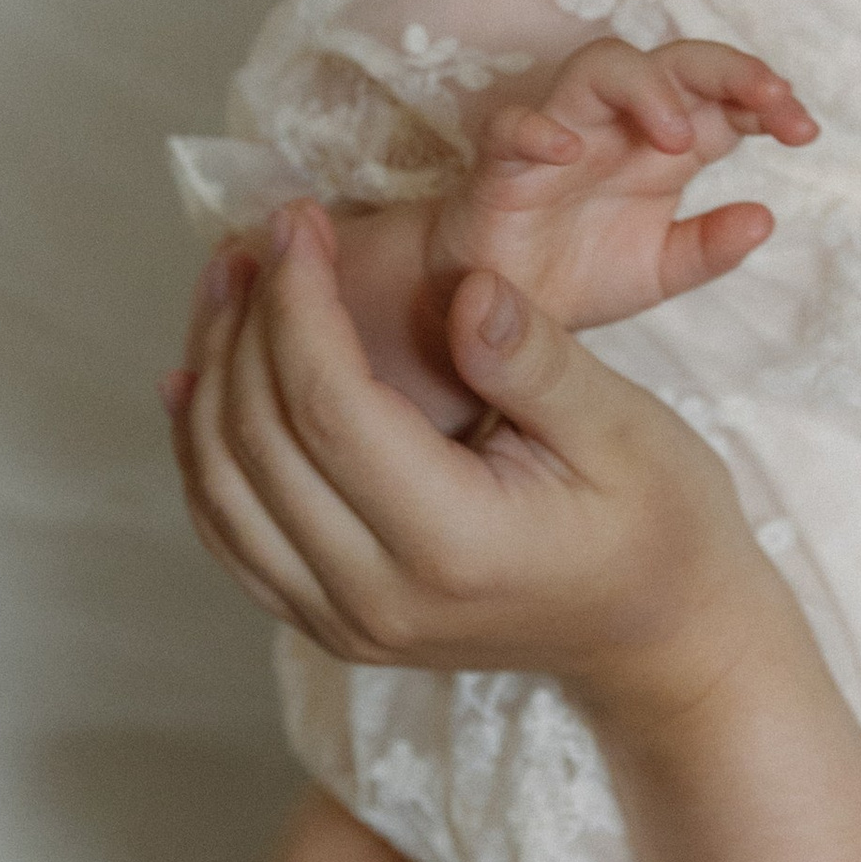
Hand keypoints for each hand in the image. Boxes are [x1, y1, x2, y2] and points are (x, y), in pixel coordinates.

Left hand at [167, 202, 791, 720]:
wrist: (658, 640)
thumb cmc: (658, 524)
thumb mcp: (625, 428)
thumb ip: (537, 360)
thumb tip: (467, 287)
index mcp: (454, 544)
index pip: (328, 408)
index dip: (298, 302)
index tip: (299, 221)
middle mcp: (379, 598)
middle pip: (258, 444)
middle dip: (245, 324)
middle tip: (263, 237)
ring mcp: (345, 625)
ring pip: (222, 492)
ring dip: (211, 378)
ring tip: (229, 286)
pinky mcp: (330, 625)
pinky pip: (232, 535)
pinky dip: (205, 451)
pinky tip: (201, 377)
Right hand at [431, 38, 817, 332]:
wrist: (502, 308)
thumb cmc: (578, 270)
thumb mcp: (661, 271)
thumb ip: (710, 248)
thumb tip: (766, 219)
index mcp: (664, 147)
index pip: (722, 98)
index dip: (765, 99)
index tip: (805, 130)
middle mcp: (618, 127)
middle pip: (674, 62)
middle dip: (727, 70)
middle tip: (772, 100)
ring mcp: (560, 135)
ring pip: (599, 67)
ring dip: (646, 88)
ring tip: (680, 137)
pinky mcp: (502, 163)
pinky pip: (511, 125)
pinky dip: (537, 130)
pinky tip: (568, 152)